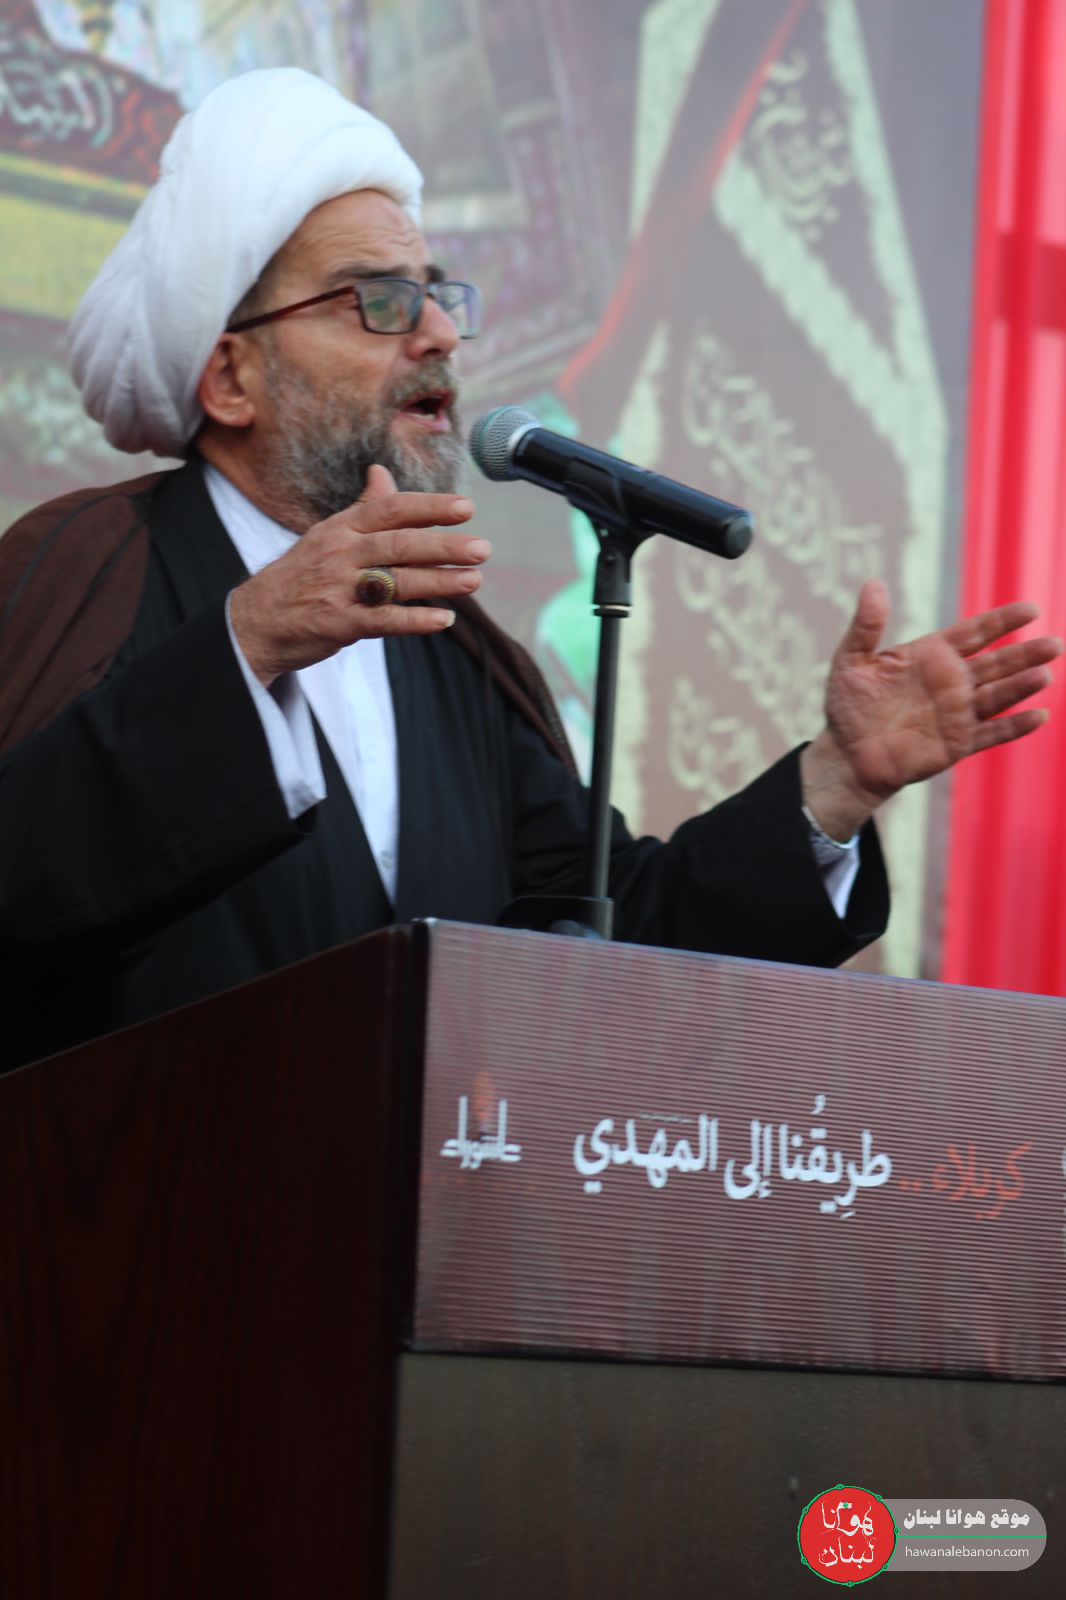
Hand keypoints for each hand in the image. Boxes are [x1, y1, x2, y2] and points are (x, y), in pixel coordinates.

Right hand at [230, 465, 489, 686]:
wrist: (256, 621)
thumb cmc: (301, 575)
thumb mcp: (327, 536)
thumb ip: (363, 509)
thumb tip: (382, 473)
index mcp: (341, 527)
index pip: (390, 509)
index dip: (430, 507)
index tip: (467, 507)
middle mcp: (340, 553)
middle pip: (399, 544)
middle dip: (444, 545)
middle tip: (483, 548)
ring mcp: (338, 588)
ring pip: (397, 582)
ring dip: (439, 581)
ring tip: (474, 580)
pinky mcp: (338, 623)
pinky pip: (384, 621)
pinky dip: (416, 620)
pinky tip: (444, 620)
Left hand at [800, 578, 1062, 839]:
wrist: (846, 754)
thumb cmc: (849, 705)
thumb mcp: (851, 660)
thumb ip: (866, 625)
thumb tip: (874, 584)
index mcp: (932, 655)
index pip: (974, 633)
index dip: (1001, 622)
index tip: (1030, 610)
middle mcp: (951, 682)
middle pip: (996, 663)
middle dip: (1024, 654)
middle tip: (1054, 644)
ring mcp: (957, 713)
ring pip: (997, 696)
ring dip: (1021, 686)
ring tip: (1044, 674)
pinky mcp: (956, 743)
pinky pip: (990, 733)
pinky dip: (1013, 726)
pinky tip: (1038, 716)